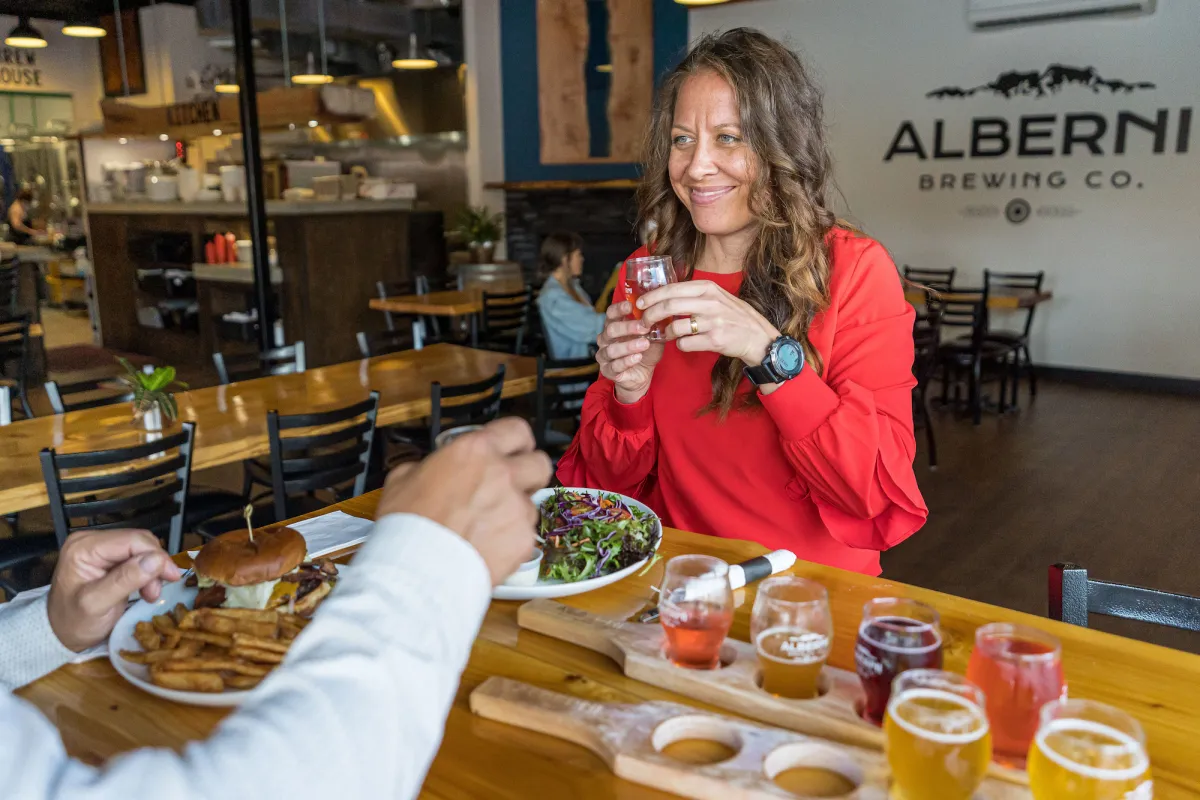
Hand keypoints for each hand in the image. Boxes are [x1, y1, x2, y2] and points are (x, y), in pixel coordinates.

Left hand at [47, 529, 182, 652]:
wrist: (60, 633)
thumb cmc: (74, 622)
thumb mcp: (97, 604)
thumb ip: (125, 580)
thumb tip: (157, 560)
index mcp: (84, 547)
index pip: (132, 540)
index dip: (157, 556)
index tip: (172, 578)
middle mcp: (91, 540)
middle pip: (139, 541)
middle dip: (154, 565)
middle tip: (155, 592)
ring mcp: (100, 547)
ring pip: (142, 548)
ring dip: (153, 570)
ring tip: (150, 593)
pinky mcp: (108, 556)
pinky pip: (137, 555)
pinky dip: (147, 571)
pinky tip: (145, 588)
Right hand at [375, 417, 551, 584]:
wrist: (418, 570)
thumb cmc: (407, 526)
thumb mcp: (403, 478)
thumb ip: (427, 466)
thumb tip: (428, 469)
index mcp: (476, 451)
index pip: (517, 430)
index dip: (516, 440)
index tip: (513, 449)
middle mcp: (503, 474)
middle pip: (539, 463)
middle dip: (529, 472)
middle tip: (512, 484)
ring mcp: (518, 508)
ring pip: (532, 503)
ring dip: (516, 511)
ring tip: (487, 527)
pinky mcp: (523, 539)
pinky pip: (525, 535)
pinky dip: (511, 540)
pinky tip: (488, 547)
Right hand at [595, 300, 664, 403]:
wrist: (642, 374)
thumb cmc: (645, 351)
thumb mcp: (652, 336)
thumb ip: (654, 326)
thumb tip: (662, 312)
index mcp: (614, 326)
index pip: (611, 313)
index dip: (619, 308)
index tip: (631, 306)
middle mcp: (605, 339)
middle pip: (611, 330)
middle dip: (628, 327)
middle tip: (644, 327)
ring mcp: (604, 355)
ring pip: (612, 349)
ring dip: (629, 346)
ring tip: (644, 344)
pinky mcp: (608, 371)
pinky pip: (614, 366)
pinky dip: (626, 361)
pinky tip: (637, 357)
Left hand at [638, 280, 779, 365]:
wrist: (759, 338)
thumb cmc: (735, 317)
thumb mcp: (718, 297)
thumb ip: (695, 294)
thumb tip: (665, 295)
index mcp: (708, 288)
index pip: (672, 289)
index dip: (652, 296)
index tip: (640, 303)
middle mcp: (710, 302)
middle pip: (669, 306)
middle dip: (650, 315)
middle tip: (643, 322)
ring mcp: (713, 322)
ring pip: (675, 326)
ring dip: (665, 333)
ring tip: (665, 335)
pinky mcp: (715, 340)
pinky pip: (685, 343)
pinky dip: (680, 345)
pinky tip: (684, 343)